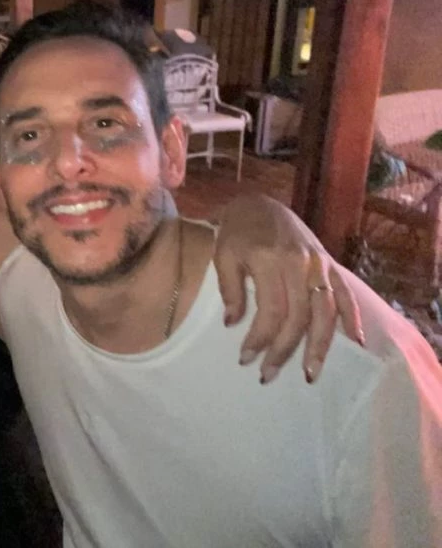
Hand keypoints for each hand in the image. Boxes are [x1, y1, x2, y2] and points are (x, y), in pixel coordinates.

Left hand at [213, 194, 364, 384]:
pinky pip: (347, 294)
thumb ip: (229, 289)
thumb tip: (233, 324)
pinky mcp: (330, 263)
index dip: (260, 337)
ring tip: (311, 373)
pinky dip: (353, 318)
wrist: (258, 204)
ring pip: (326, 311)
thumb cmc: (236, 232)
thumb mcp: (223, 255)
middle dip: (285, 349)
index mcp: (270, 259)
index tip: (246, 358)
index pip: (271, 309)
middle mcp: (300, 263)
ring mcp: (319, 263)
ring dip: (320, 345)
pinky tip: (356, 343)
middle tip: (269, 374)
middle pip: (299, 316)